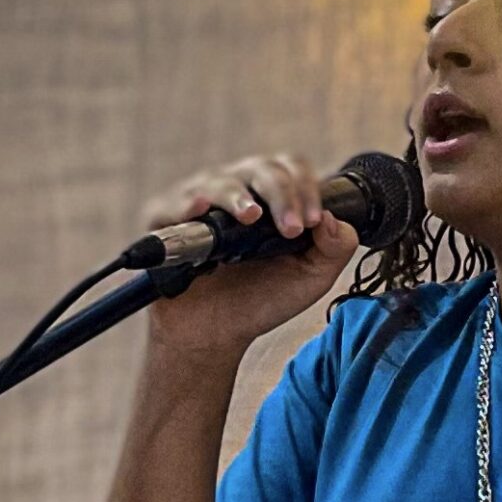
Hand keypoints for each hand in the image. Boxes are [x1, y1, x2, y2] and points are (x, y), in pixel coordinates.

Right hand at [140, 153, 360, 359]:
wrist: (216, 333)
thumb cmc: (261, 299)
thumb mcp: (310, 278)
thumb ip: (335, 249)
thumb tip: (331, 218)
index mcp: (271, 196)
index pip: (292, 169)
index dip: (307, 189)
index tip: (314, 222)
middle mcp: (237, 190)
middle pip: (262, 168)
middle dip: (282, 194)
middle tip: (293, 229)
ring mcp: (201, 200)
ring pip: (222, 181)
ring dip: (240, 197)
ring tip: (252, 217)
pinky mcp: (166, 219)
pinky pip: (176, 202)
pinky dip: (190, 204)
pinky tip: (201, 209)